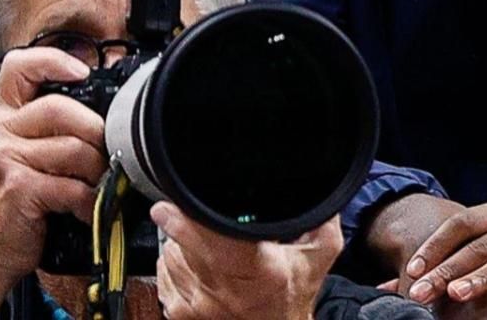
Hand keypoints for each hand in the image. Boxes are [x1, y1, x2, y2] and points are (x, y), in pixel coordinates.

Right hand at [0, 49, 106, 311]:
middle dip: (96, 133)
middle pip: (62, 109)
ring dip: (97, 171)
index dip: (54, 61)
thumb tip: (106, 108)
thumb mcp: (23, 151)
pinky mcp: (18, 187)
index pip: (20, 66)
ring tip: (93, 184)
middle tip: (105, 155)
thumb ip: (50, 125)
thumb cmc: (16, 197)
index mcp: (0, 115)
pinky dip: (88, 200)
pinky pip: (73, 185)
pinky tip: (83, 207)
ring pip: (75, 148)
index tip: (83, 73)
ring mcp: (4, 158)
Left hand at [154, 204, 339, 319]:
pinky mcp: (181, 313)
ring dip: (184, 244)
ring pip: (172, 256)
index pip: (217, 247)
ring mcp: (199, 305)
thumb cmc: (295, 294)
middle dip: (190, 226)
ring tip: (210, 245)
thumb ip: (321, 216)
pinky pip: (165, 273)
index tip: (167, 208)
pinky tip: (198, 265)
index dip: (189, 226)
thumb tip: (316, 181)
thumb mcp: (320, 252)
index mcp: (262, 274)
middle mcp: (225, 293)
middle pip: (188, 246)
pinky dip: (176, 263)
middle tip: (201, 218)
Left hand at [392, 199, 486, 318]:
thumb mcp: (471, 265)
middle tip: (420, 293)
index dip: (434, 247)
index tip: (410, 272)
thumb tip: (382, 289)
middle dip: (446, 271)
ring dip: (482, 280)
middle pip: (481, 245)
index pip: (462, 223)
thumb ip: (435, 271)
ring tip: (457, 295)